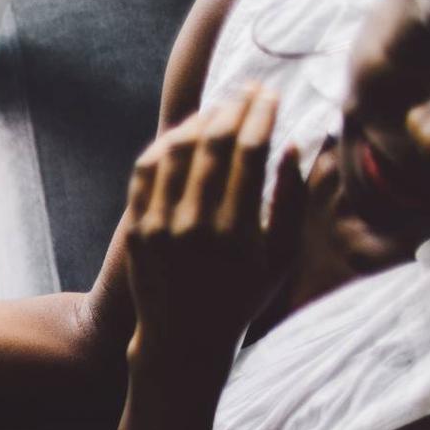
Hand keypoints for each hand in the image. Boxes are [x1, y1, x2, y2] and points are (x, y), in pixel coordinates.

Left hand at [124, 85, 305, 355]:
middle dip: (234, 106)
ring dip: (199, 119)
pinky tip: (183, 133)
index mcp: (237, 230)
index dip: (261, 114)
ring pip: (175, 150)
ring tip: (218, 107)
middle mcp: (194, 225)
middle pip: (213, 143)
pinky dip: (165, 145)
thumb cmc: (240, 298)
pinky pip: (146, 172)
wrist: (181, 341)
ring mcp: (159, 227)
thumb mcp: (280, 258)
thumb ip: (291, 201)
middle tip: (248, 88)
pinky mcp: (136, 230)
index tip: (271, 94)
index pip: (249, 150)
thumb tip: (294, 144)